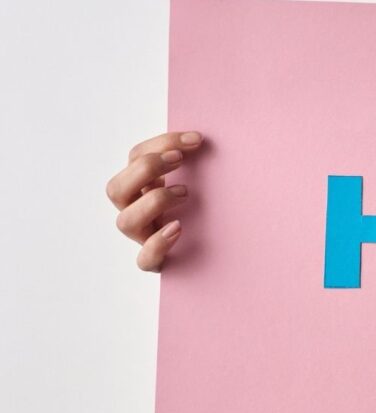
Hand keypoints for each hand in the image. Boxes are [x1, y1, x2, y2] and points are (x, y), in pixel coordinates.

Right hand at [106, 131, 203, 270]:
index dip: (162, 144)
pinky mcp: (154, 262)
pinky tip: (178, 228)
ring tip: (185, 193)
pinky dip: (158, 243)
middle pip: (116, 188)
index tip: (196, 139)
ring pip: (125, 221)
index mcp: (141, 187)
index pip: (135, 157)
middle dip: (146, 169)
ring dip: (154, 201)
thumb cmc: (203, 212)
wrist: (211, 255)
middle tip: (179, 161)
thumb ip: (192, 163)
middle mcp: (134, 211)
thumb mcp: (196, 182)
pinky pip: (145, 259)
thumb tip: (204, 139)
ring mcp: (142, 237)